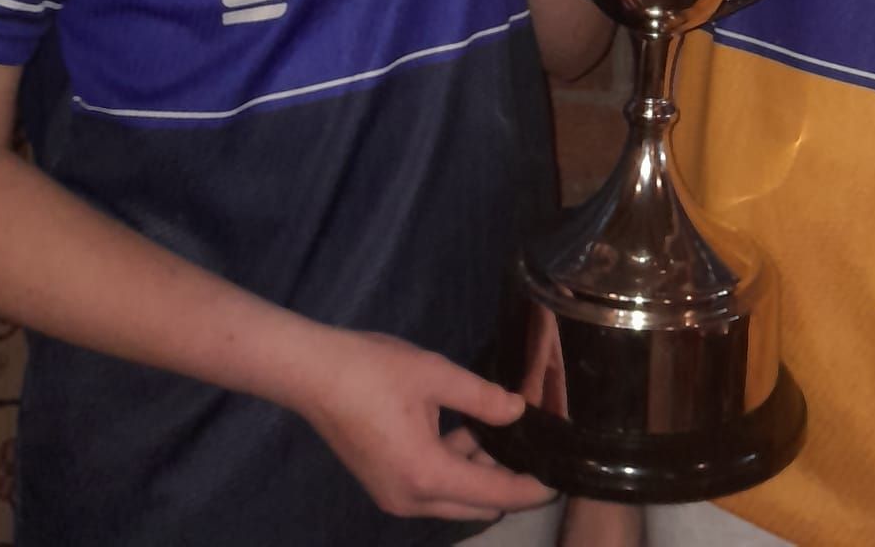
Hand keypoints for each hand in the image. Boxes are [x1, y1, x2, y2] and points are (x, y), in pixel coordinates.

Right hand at [297, 329, 553, 523]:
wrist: (313, 375)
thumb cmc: (374, 371)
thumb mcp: (435, 375)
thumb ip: (481, 398)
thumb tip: (520, 410)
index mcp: (427, 475)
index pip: (494, 493)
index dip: (530, 488)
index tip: (561, 480)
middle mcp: (411, 499)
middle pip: (476, 502)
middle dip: (508, 482)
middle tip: (538, 450)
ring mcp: (394, 496)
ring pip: (453, 495)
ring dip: (479, 472)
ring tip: (507, 433)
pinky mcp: (384, 483)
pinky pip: (432, 486)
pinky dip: (454, 467)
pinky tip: (469, 432)